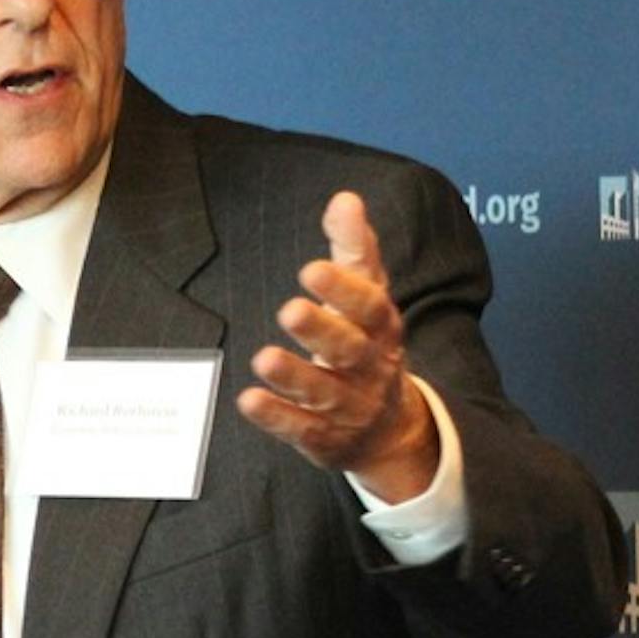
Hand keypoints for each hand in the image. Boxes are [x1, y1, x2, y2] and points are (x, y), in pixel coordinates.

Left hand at [234, 190, 436, 502]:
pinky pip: (302, 429)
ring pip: (325, 392)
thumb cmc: (367, 347)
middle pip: (350, 349)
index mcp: (381, 329)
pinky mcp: (326, 438)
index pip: (371, 307)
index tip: (312, 270)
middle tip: (289, 309)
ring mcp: (349, 406)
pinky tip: (247, 401)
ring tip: (263, 358)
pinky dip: (277, 417)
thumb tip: (345, 199)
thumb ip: (355, 250)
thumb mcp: (368, 299)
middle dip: (322, 329)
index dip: (345, 290)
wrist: (391, 430)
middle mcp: (370, 368)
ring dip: (294, 376)